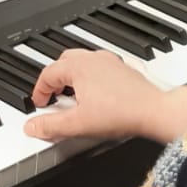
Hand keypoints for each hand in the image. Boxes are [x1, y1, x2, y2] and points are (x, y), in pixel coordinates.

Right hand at [21, 47, 186, 145]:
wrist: (154, 111)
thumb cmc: (121, 113)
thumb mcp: (78, 124)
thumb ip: (51, 126)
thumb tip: (31, 127)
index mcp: (78, 67)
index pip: (48, 74)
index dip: (40, 91)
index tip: (40, 105)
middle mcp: (93, 59)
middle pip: (64, 62)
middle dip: (55, 79)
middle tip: (53, 97)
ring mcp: (110, 62)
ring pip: (82, 63)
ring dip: (72, 77)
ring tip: (72, 97)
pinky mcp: (123, 70)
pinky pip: (99, 68)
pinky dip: (90, 78)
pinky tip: (95, 96)